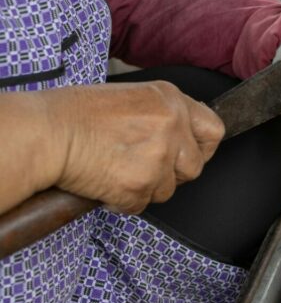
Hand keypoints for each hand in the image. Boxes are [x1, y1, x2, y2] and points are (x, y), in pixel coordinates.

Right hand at [45, 82, 224, 213]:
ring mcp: (158, 158)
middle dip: (172, 173)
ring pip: (168, 190)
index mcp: (171, 100)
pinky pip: (141, 205)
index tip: (188, 153)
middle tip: (142, 165)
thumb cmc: (75, 113)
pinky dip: (123, 201)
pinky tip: (104, 182)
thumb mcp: (132, 97)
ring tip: (116, 168)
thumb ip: (163, 114)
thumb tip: (183, 134)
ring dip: (146, 187)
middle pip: (195, 167)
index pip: (213, 131)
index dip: (202, 147)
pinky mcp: (139, 186)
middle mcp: (171, 126)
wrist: (45, 133)